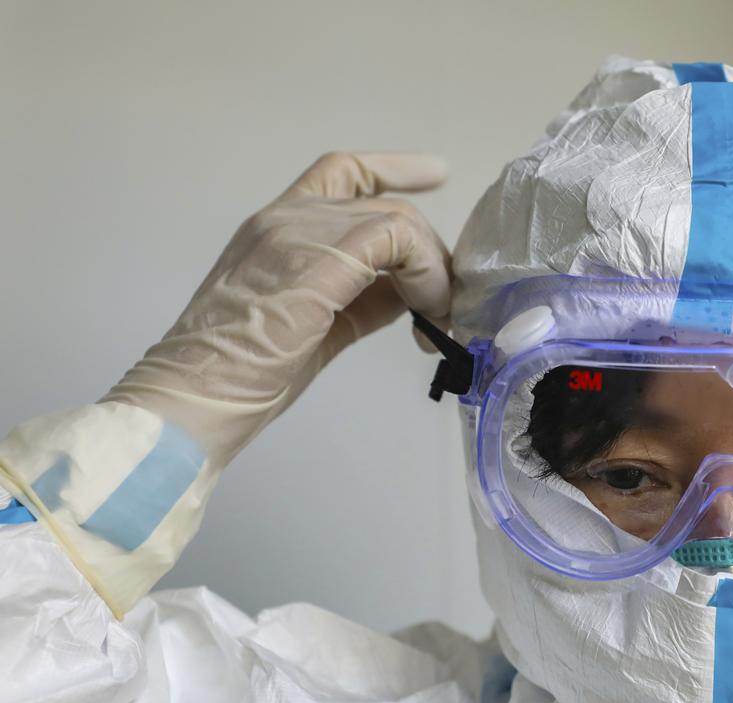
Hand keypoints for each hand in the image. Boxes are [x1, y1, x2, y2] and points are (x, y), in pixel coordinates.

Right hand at [103, 152, 451, 465]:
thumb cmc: (240, 379)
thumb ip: (360, 299)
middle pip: (384, 205)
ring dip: (431, 271)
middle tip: (442, 310)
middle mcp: (283, 219)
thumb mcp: (313, 326)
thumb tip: (410, 293)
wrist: (187, 402)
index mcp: (272, 228)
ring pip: (397, 220)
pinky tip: (425, 317)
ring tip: (435, 322)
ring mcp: (295, 235)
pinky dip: (425, 277)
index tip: (435, 172)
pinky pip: (396, 241)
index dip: (394, 168)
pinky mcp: (314, 263)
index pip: (340, 173)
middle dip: (429, 255)